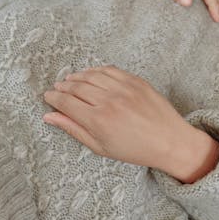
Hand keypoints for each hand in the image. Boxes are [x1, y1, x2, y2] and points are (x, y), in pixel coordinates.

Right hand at [43, 66, 218, 182]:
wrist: (170, 141)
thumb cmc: (135, 149)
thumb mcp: (100, 147)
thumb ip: (73, 129)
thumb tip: (50, 117)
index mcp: (98, 121)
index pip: (66, 102)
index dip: (53, 98)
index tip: (48, 97)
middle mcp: (108, 101)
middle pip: (75, 87)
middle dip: (62, 87)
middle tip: (57, 89)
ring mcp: (123, 88)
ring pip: (90, 75)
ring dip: (76, 77)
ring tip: (70, 81)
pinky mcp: (135, 80)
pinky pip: (109, 69)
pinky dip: (95, 70)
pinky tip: (90, 75)